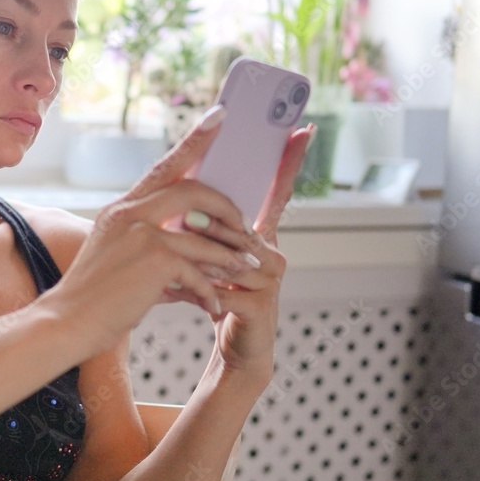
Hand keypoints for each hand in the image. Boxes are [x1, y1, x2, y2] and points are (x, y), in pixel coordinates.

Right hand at [43, 107, 263, 353]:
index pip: (164, 167)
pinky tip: (212, 305)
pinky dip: (210, 289)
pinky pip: (198, 269)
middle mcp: (130, 213)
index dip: (195, 141)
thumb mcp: (120, 256)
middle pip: (193, 190)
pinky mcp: (153, 259)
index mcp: (122, 208)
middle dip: (228, 209)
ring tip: (247, 269)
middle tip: (246, 229)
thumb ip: (153, 242)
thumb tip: (197, 246)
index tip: (220, 115)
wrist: (68, 322)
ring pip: (204, 236)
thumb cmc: (97, 297)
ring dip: (230, 255)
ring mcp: (141, 233)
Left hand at [188, 124, 314, 379]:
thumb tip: (181, 190)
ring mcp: (270, 279)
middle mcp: (273, 253)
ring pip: (231, 255)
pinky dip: (198, 289)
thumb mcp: (210, 258)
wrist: (236, 351)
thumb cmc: (220, 299)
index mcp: (261, 237)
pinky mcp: (260, 306)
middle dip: (212, 222)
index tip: (301, 129)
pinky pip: (224, 288)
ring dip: (201, 254)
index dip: (288, 162)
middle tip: (186, 221)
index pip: (277, 192)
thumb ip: (206, 229)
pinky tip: (180, 292)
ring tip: (178, 249)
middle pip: (240, 225)